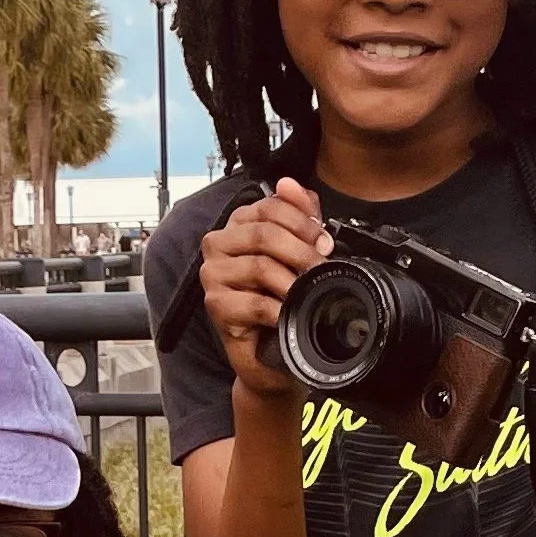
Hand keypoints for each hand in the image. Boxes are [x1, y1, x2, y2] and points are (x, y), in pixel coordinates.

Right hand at [199, 181, 332, 399]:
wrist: (270, 352)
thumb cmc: (280, 298)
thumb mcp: (296, 251)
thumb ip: (298, 214)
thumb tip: (290, 184)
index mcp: (238, 225)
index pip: (268, 206)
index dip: (302, 222)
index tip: (323, 242)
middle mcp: (219, 245)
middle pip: (263, 234)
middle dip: (301, 252)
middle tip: (320, 270)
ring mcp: (212, 275)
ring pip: (260, 266)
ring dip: (292, 283)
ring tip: (305, 295)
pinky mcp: (215, 306)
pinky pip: (254, 302)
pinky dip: (279, 310)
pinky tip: (288, 316)